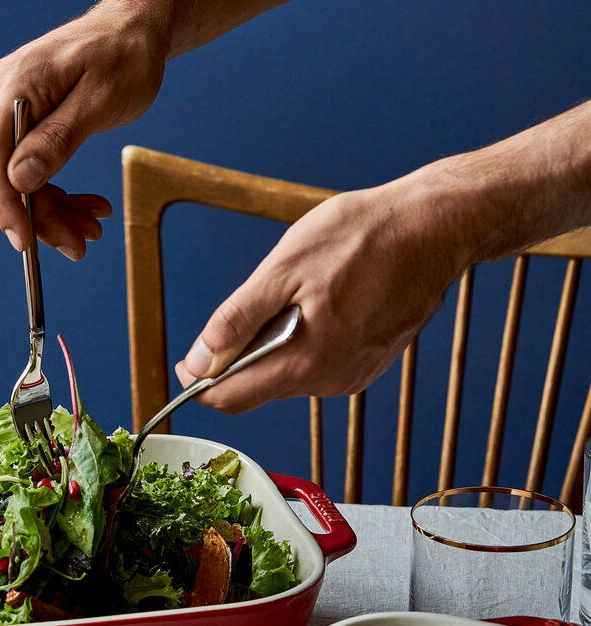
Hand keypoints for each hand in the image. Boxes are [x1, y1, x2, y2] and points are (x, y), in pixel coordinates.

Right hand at [0, 6, 165, 255]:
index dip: (3, 204)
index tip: (24, 242)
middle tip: (82, 244)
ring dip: (52, 207)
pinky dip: (55, 188)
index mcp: (17, 83)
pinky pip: (28, 161)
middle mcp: (1, 93)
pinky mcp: (21, 114)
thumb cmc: (125, 57)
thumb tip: (19, 181)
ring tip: (93, 226)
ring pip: (18, 173)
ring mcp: (8, 104)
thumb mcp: (102, 101)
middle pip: (4, 171)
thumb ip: (58, 140)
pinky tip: (86, 204)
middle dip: (41, 214)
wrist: (134, 29)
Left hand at [174, 181, 466, 410]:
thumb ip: (236, 320)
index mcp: (305, 363)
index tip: (188, 360)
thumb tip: (198, 361)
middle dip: (240, 356)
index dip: (200, 383)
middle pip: (260, 387)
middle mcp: (331, 381)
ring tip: (299, 291)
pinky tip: (325, 298)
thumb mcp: (283, 269)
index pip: (231, 399)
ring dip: (276, 343)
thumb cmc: (362, 237)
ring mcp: (355, 374)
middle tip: (252, 302)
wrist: (436, 226)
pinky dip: (307, 338)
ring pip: (291, 373)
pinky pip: (320, 361)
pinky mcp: (372, 361)